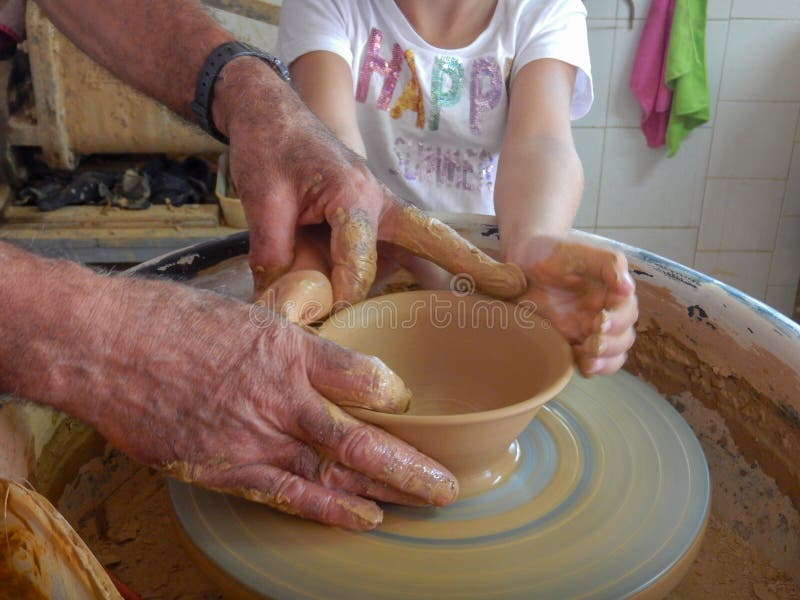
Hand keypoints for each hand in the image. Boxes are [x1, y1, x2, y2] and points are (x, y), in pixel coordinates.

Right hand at [89, 279, 458, 530]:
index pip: (364, 376)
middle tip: (448, 482)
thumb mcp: (243, 310)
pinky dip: (328, 508)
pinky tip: (362, 517)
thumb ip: (288, 331)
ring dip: (383, 491)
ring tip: (424, 503)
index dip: (394, 395)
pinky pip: (287, 493)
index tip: (409, 406)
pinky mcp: (224, 466)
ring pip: (333, 471)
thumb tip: (318, 334)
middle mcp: (279, 395)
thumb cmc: (170, 320)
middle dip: (410, 464)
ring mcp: (252, 435)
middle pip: (360, 437)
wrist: (103, 345)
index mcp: (288, 347)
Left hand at [212, 58, 525, 304]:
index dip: (338, 294)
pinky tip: (445, 295)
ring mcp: (380, 211)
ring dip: (449, 271)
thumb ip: (274, 251)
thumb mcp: (262, 198)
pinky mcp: (374, 219)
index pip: (357, 261)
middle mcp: (378, 203)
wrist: (270, 113)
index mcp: (353, 194)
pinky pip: (408, 247)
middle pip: (428, 240)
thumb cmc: (270, 146)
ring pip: (421, 246)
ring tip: (497, 294)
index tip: (321, 314)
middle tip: (512, 286)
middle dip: (468, 264)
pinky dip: (429, 268)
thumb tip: (283, 304)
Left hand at [507, 235, 637, 375]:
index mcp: (612, 293)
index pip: (627, 312)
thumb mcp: (580, 252)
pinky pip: (589, 363)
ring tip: (587, 360)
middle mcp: (604, 313)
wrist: (520, 263)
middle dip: (612, 345)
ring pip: (612, 355)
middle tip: (592, 343)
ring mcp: (587, 331)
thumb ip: (608, 265)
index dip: (618, 321)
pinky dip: (590, 368)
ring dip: (605, 361)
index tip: (599, 321)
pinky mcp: (570, 343)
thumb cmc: (553, 253)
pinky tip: (579, 365)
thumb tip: (628, 289)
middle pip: (624, 338)